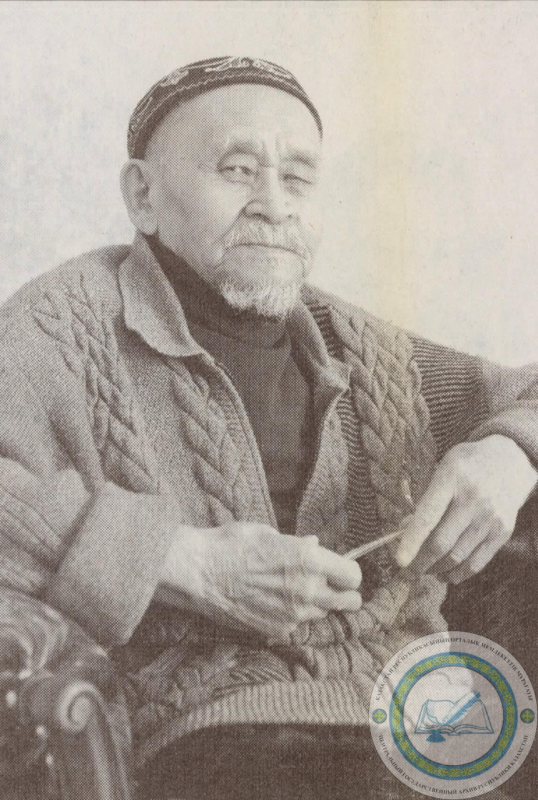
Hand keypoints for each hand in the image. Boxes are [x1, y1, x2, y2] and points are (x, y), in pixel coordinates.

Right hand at [157, 521, 361, 641]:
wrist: (199, 573)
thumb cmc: (232, 545)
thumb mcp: (268, 533)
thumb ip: (297, 544)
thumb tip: (313, 546)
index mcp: (308, 560)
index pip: (353, 576)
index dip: (349, 572)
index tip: (341, 569)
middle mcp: (307, 590)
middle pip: (349, 601)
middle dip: (344, 593)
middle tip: (330, 585)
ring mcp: (293, 614)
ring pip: (323, 613)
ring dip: (317, 604)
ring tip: (293, 590)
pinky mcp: (277, 630)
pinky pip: (297, 624)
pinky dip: (292, 615)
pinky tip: (272, 602)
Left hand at [395, 435, 536, 583]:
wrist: (510, 460)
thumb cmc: (467, 465)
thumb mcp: (442, 469)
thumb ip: (425, 498)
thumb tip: (404, 531)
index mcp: (451, 479)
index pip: (428, 516)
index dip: (411, 541)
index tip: (399, 561)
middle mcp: (473, 500)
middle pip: (442, 542)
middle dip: (420, 563)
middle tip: (407, 572)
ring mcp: (490, 518)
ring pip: (458, 557)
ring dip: (436, 569)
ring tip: (425, 570)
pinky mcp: (503, 532)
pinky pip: (477, 563)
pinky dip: (458, 573)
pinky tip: (446, 574)